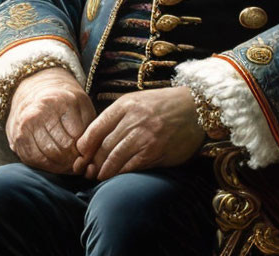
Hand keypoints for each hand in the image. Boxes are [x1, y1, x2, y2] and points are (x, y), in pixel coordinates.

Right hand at [5, 67, 95, 173]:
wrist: (35, 91)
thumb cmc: (65, 102)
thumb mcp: (83, 106)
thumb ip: (89, 127)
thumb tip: (89, 154)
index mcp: (63, 101)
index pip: (77, 136)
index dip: (85, 149)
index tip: (88, 153)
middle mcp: (41, 112)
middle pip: (62, 148)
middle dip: (74, 160)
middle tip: (80, 164)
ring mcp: (27, 125)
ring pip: (48, 156)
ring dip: (61, 166)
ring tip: (70, 165)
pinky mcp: (17, 137)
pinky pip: (34, 160)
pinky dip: (47, 166)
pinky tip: (55, 164)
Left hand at [74, 85, 204, 180]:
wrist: (198, 107)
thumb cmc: (166, 104)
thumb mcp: (139, 101)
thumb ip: (118, 116)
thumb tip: (94, 139)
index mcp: (126, 104)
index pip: (95, 129)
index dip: (84, 147)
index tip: (81, 155)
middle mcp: (133, 119)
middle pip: (102, 146)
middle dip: (92, 162)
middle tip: (87, 171)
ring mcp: (145, 136)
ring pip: (113, 159)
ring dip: (103, 171)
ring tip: (100, 176)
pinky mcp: (156, 151)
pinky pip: (130, 167)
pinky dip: (120, 174)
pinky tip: (117, 176)